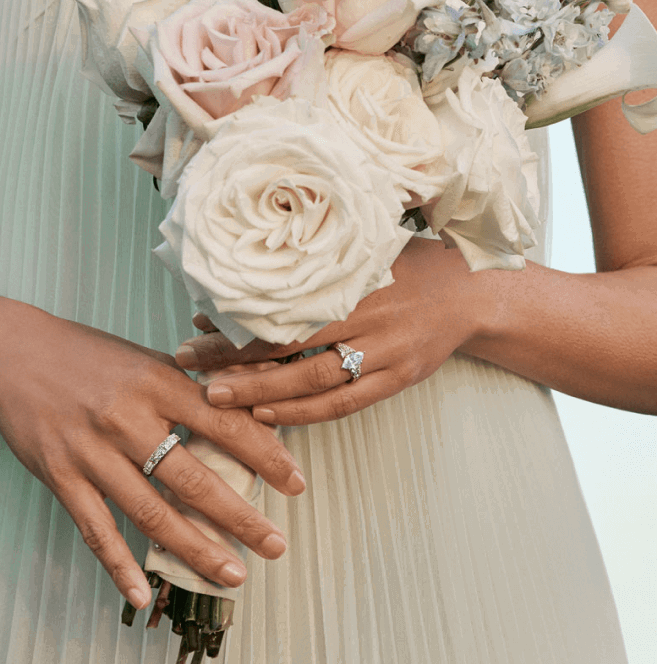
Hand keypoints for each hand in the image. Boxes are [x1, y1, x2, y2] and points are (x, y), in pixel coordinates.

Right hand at [0, 298, 305, 609]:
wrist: (13, 352)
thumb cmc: (89, 355)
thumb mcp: (146, 357)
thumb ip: (193, 384)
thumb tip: (251, 406)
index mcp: (157, 383)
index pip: (224, 423)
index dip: (266, 456)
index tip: (296, 484)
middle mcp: (127, 419)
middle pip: (193, 477)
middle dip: (240, 517)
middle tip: (275, 545)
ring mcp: (91, 452)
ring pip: (150, 512)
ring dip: (195, 549)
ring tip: (233, 574)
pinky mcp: (60, 476)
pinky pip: (94, 529)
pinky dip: (119, 566)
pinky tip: (143, 595)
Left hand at [175, 238, 491, 424]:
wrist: (473, 294)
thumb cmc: (411, 265)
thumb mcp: (368, 248)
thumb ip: (322, 258)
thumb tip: (255, 268)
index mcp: (357, 279)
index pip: (287, 304)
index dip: (242, 316)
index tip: (198, 319)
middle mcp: (371, 318)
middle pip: (291, 344)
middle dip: (235, 357)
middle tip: (189, 361)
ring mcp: (387, 353)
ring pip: (314, 381)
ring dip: (260, 392)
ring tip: (215, 396)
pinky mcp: (399, 380)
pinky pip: (344, 403)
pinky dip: (303, 413)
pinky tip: (266, 415)